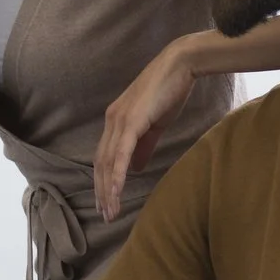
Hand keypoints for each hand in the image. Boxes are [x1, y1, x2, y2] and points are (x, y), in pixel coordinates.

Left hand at [94, 44, 194, 222]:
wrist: (179, 66)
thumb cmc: (168, 92)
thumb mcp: (154, 125)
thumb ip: (143, 146)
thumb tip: (135, 168)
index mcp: (116, 122)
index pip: (105, 157)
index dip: (104, 181)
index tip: (106, 202)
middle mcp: (112, 121)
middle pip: (101, 163)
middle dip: (102, 190)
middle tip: (105, 214)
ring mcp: (119, 120)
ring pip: (107, 162)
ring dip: (107, 189)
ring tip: (110, 211)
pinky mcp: (130, 121)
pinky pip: (120, 153)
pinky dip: (116, 174)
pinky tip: (115, 191)